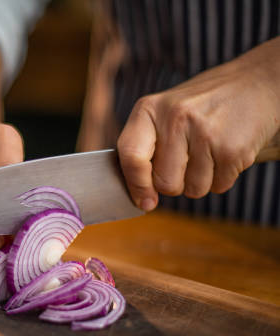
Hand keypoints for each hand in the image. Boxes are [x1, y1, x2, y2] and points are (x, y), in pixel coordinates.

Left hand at [117, 38, 279, 210]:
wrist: (256, 82)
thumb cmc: (203, 104)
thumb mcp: (165, 112)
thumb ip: (146, 147)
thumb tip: (140, 196)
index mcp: (149, 109)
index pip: (130, 156)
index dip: (136, 185)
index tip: (145, 202)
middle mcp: (175, 118)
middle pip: (164, 183)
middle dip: (176, 183)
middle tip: (188, 160)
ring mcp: (205, 133)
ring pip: (193, 190)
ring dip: (201, 181)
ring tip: (209, 152)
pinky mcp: (232, 148)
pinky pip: (219, 186)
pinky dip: (223, 178)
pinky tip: (226, 152)